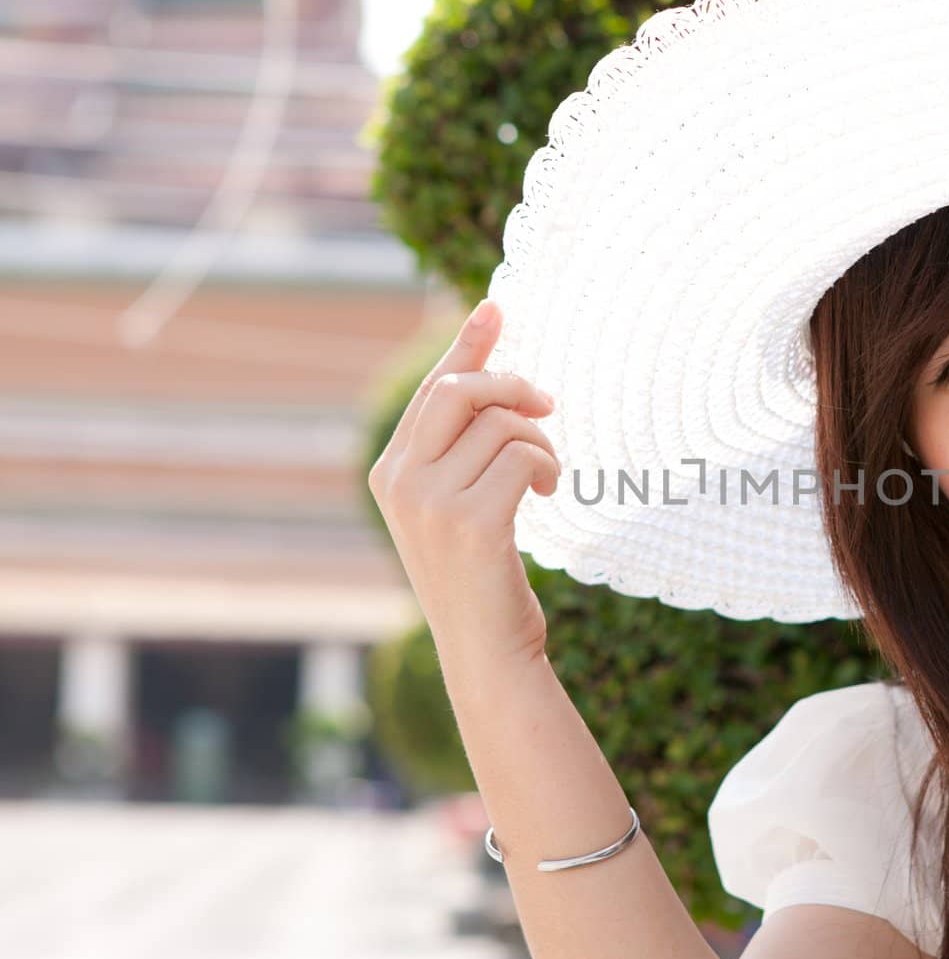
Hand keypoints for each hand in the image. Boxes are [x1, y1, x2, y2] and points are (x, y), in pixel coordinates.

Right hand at [368, 299, 560, 670]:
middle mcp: (400, 480)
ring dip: (541, 442)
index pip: (433, 389)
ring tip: (548, 476)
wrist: (486, 651)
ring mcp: (430, 502)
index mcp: (390, 471)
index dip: (468, 345)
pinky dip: (549, 466)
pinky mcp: (471, 522)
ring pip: (502, 425)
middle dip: (513, 384)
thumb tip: (489, 377)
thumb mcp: (459, 505)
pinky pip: (524, 457)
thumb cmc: (481, 576)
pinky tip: (548, 495)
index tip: (497, 307)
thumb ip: (464, 449)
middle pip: (460, 389)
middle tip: (548, 404)